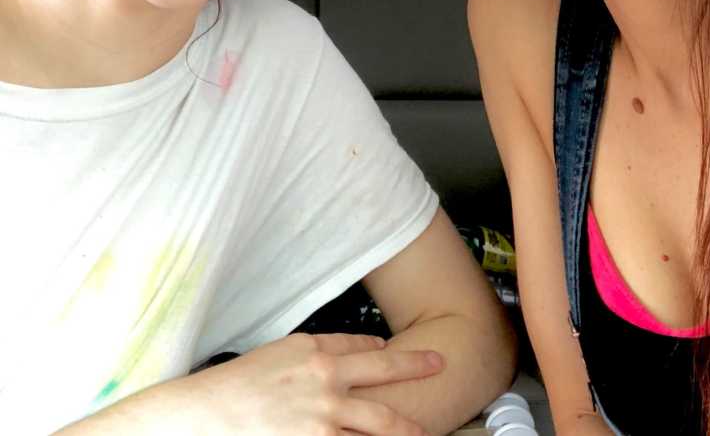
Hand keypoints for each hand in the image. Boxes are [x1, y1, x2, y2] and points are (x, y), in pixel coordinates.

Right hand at [185, 332, 442, 434]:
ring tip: (426, 431)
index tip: (417, 355)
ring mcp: (324, 420)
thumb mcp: (285, 350)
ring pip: (378, 424)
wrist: (206, 414)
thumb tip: (365, 347)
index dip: (394, 353)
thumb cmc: (241, 381)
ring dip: (405, 427)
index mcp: (319, 355)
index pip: (368, 350)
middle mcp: (328, 384)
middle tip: (441, 366)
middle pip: (385, 378)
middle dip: (416, 370)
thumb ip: (326, 346)